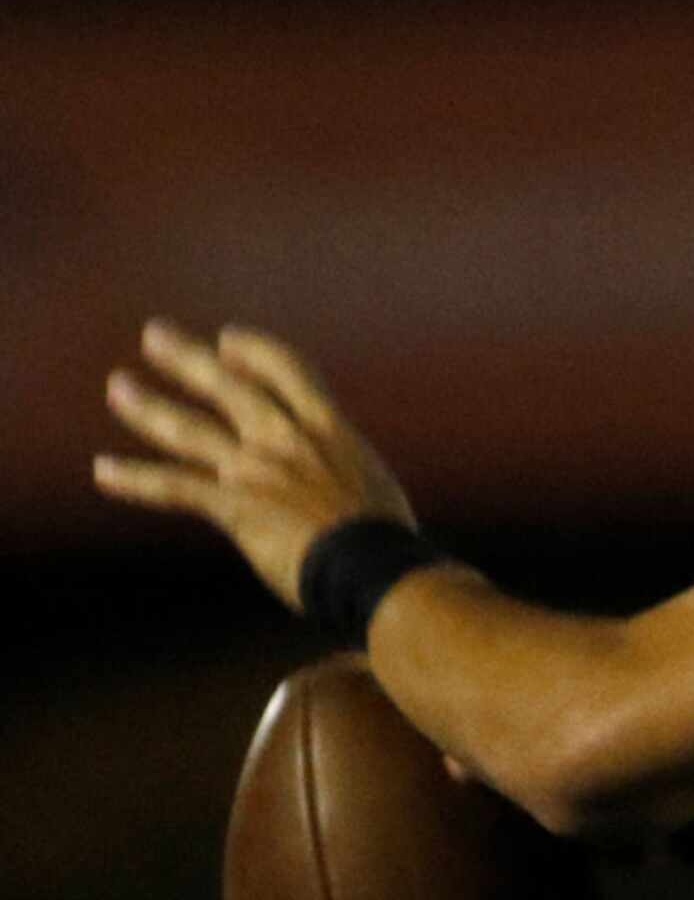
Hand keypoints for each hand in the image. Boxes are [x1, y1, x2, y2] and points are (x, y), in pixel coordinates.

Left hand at [95, 320, 416, 612]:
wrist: (373, 564)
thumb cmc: (384, 535)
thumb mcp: (370, 479)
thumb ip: (339, 466)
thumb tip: (334, 475)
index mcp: (328, 428)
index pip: (287, 370)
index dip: (253, 350)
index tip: (226, 341)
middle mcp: (287, 438)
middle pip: (229, 384)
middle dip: (189, 358)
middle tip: (155, 335)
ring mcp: (256, 470)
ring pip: (191, 428)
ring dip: (149, 407)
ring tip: (119, 386)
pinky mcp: (234, 506)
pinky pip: (174, 487)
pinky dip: (136, 479)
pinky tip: (103, 470)